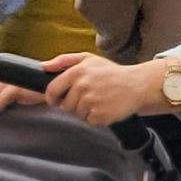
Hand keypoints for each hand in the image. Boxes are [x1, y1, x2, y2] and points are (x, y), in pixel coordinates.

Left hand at [0, 53, 144, 126]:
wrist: (137, 85)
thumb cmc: (111, 72)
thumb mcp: (88, 59)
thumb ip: (64, 60)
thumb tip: (43, 66)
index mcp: (77, 72)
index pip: (52, 90)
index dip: (52, 97)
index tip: (56, 99)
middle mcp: (82, 86)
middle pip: (64, 105)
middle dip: (72, 103)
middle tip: (88, 97)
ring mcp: (91, 102)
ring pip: (76, 114)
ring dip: (85, 111)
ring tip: (99, 100)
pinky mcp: (100, 115)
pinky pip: (89, 121)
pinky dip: (95, 117)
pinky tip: (104, 107)